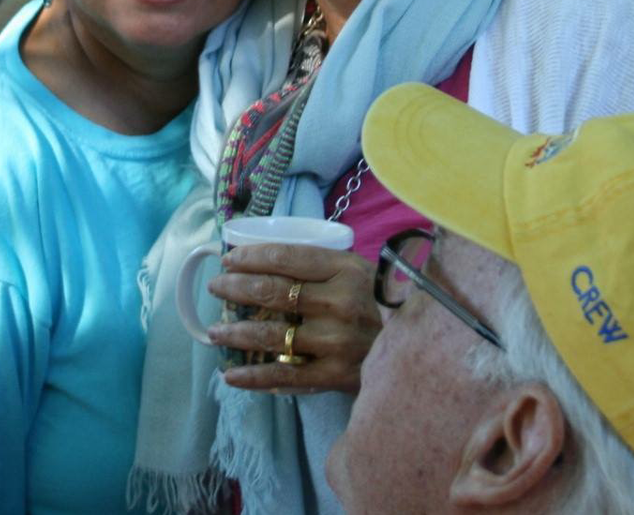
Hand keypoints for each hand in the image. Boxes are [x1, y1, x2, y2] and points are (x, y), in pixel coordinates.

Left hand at [206, 243, 379, 394]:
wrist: (418, 345)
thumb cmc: (378, 301)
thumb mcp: (357, 270)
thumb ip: (319, 264)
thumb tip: (264, 258)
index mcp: (345, 269)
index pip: (287, 257)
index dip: (252, 256)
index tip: (229, 260)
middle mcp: (339, 302)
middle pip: (273, 291)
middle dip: (236, 287)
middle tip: (216, 287)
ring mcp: (335, 341)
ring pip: (272, 334)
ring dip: (236, 332)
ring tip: (215, 332)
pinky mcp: (334, 375)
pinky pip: (284, 376)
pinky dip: (253, 377)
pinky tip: (230, 376)